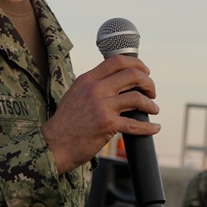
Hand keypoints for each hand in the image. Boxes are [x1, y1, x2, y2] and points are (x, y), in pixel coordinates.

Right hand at [43, 55, 159, 172]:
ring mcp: (101, 106)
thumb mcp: (75, 94)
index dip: (137, 64)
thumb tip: (115, 80)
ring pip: (137, 98)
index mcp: (88, 79)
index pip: (117, 61)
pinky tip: (154, 128)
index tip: (145, 72)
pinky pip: (135, 124)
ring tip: (153, 109)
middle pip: (132, 75)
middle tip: (152, 92)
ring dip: (150, 104)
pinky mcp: (107, 124)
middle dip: (148, 83)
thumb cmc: (65, 123)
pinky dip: (148, 127)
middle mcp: (95, 89)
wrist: (53, 145)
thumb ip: (93, 85)